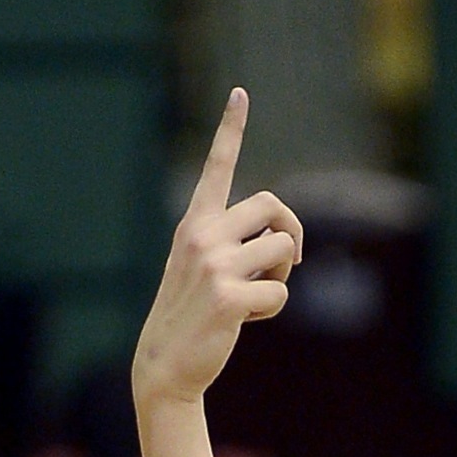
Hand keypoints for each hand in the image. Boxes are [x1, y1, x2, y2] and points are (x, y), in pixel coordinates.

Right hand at [133, 89, 304, 405]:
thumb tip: (284, 238)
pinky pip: (280, 293)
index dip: (230, 129)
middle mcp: (201, 234)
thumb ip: (232, 243)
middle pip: (273, 206)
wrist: (164, 363)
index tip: (240, 94)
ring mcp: (213, 264)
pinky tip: (245, 320)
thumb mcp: (201, 267)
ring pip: (284, 249)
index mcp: (194, 223)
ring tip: (256, 294)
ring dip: (283, 275)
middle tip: (287, 261)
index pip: (217, 167)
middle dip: (292, 231)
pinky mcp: (227, 296)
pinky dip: (272, 310)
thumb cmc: (191, 315)